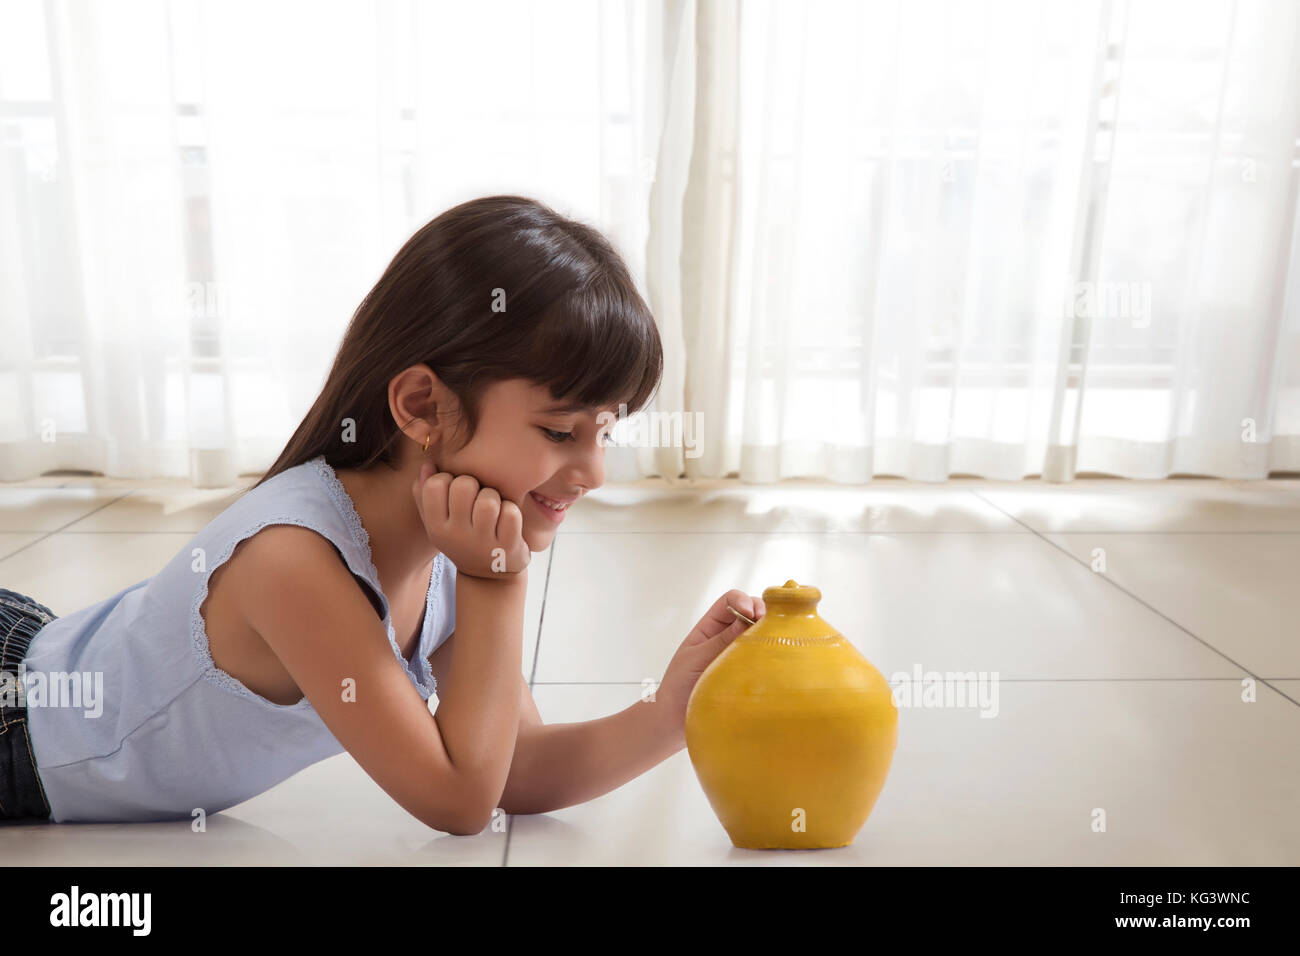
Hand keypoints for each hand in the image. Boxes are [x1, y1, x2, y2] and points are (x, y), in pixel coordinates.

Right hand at [411, 461, 530, 579]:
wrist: (490, 576)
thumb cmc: (462, 538)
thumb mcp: (438, 522)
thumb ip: (426, 494)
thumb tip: (428, 465)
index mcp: (436, 527)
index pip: (435, 484)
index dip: (448, 478)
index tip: (454, 490)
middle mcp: (456, 536)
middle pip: (464, 485)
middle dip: (474, 484)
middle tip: (476, 497)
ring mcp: (482, 543)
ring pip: (488, 499)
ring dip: (494, 498)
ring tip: (493, 509)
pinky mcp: (508, 547)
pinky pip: (511, 513)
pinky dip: (512, 511)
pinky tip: (507, 521)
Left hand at [654, 589, 765, 739]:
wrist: (676, 720)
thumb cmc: (679, 686)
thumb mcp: (697, 658)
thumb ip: (721, 640)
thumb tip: (748, 619)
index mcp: (710, 627)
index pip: (730, 601)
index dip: (743, 600)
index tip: (750, 614)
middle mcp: (727, 637)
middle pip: (751, 612)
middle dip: (762, 612)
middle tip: (768, 626)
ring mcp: (740, 654)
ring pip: (761, 634)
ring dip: (769, 632)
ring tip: (773, 641)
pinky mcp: (749, 673)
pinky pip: (764, 658)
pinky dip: (772, 653)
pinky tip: (775, 658)